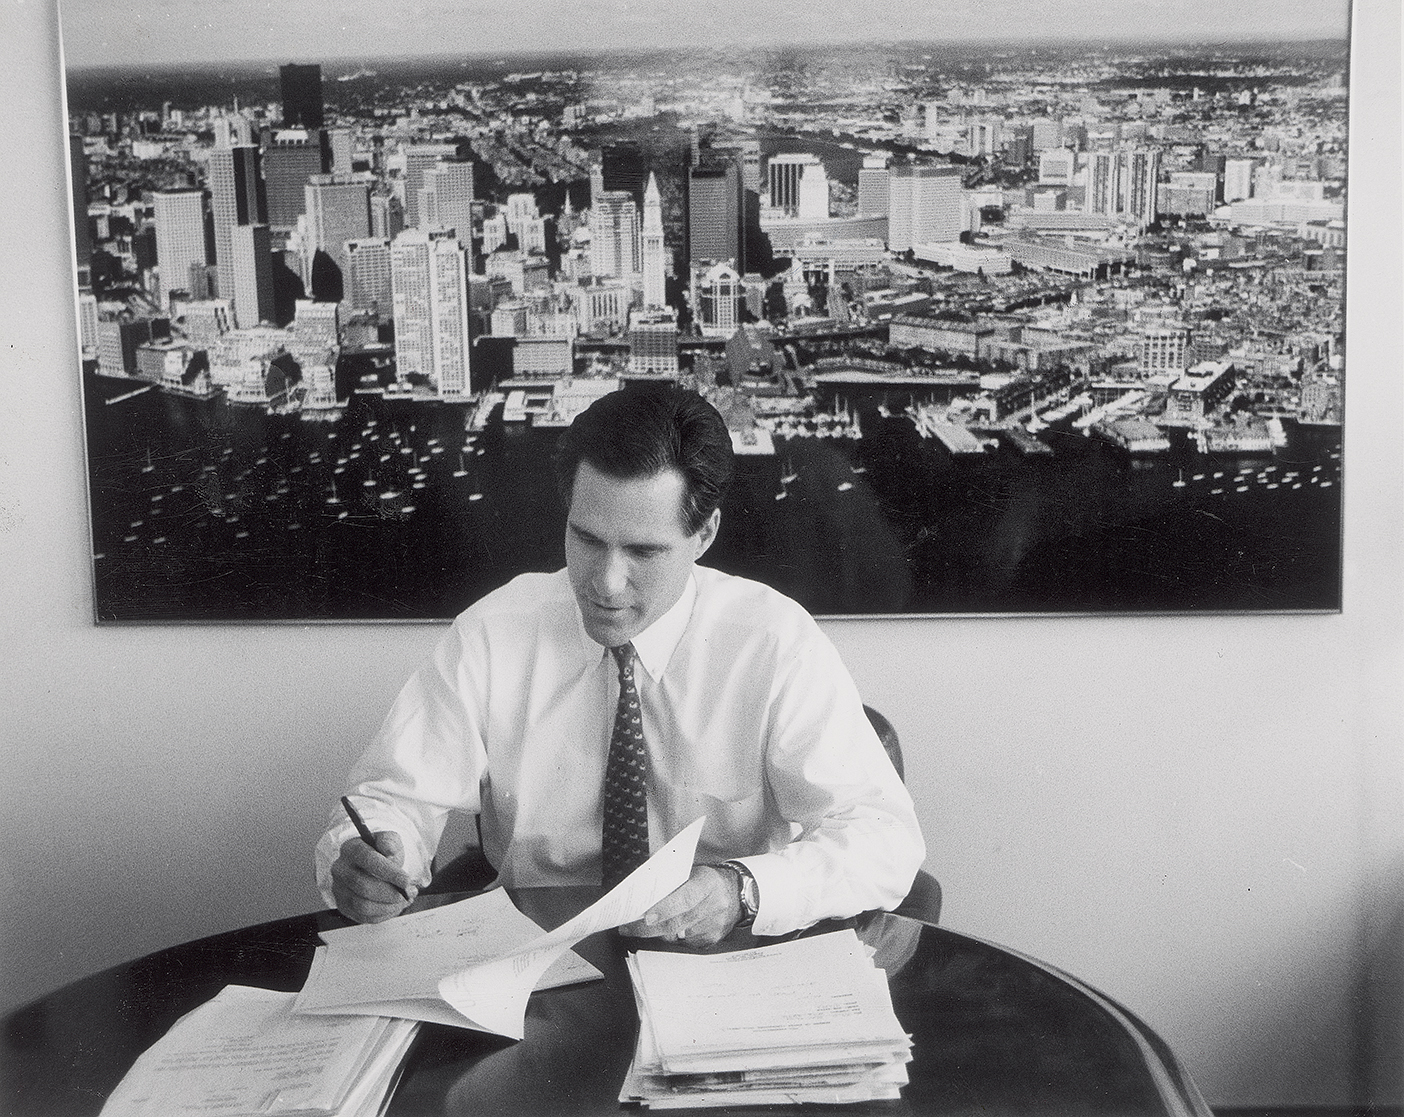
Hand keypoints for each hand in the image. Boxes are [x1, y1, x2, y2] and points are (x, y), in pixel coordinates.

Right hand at [329, 831, 416, 923]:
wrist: (374, 864)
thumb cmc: (382, 852)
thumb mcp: (389, 840)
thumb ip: (389, 842)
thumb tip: (389, 849)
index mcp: (351, 848)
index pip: (367, 859)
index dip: (389, 872)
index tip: (407, 880)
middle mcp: (340, 869)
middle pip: (363, 886)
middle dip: (391, 893)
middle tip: (409, 893)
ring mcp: (339, 889)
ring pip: (363, 905)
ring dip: (388, 906)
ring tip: (404, 900)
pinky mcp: (343, 906)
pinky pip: (364, 917)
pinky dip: (384, 914)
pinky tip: (395, 906)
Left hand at [619, 865, 740, 947]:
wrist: (736, 892)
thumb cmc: (707, 880)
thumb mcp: (692, 871)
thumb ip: (670, 878)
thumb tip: (642, 886)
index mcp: (708, 882)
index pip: (685, 898)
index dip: (665, 909)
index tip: (646, 917)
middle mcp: (715, 904)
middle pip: (679, 922)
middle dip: (650, 928)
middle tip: (629, 928)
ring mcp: (715, 924)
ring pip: (679, 935)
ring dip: (660, 932)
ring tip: (646, 925)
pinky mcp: (714, 938)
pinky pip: (686, 943)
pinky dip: (674, 937)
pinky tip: (671, 928)